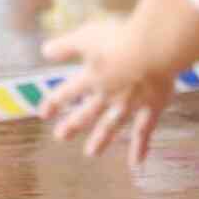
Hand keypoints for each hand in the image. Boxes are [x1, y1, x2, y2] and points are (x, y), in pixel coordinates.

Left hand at [38, 18, 175, 165]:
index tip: (43, 114)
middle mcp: (107, 95)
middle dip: (72, 125)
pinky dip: (139, 148)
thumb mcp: (86, 36)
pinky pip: (144, 132)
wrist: (155, 49)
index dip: (53, 103)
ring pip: (111, 126)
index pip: (66, 93)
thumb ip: (65, 46)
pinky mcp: (152, 108)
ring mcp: (129, 105)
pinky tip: (136, 162)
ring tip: (91, 153)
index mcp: (90, 78)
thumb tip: (44, 52)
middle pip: (86, 114)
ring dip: (100, 139)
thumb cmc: (120, 38)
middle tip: (60, 137)